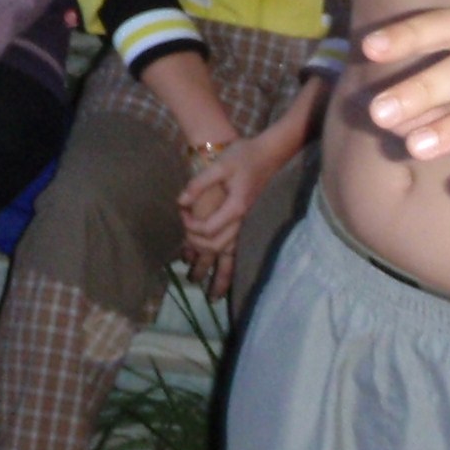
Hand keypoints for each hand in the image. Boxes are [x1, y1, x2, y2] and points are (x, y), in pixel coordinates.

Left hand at [178, 134, 282, 298]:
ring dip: (222, 276)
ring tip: (212, 295)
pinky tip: (225, 273)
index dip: (190, 226)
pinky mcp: (247, 221)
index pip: (207, 230)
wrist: (268, 154)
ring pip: (232, 256)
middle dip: (200, 256)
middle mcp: (242, 221)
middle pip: (218, 248)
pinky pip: (238, 248)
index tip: (181, 214)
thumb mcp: (220, 164)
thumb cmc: (244, 156)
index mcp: (235, 208)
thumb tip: (180, 202)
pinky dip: (231, 264)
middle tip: (184, 260)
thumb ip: (199, 183)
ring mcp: (246, 223)